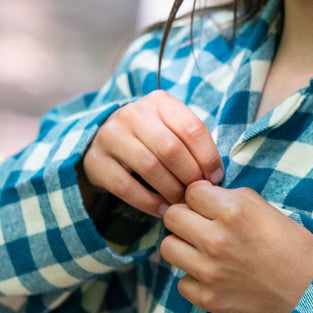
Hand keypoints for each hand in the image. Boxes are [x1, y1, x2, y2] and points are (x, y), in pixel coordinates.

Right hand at [81, 90, 223, 216]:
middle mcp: (133, 114)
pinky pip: (127, 187)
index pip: (192, 128)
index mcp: (159, 102)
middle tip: (198, 193)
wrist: (103, 137)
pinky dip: (148, 203)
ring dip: (171, 190)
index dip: (208, 156)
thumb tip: (215, 174)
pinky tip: (162, 210)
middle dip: (190, 176)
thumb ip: (191, 142)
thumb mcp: (170, 126)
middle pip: (171, 149)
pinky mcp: (96, 161)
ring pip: (150, 167)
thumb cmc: (150, 135)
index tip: (216, 176)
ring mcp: (111, 136)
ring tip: (182, 203)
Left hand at [161, 182, 312, 312]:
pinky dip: (193, 276)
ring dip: (183, 244)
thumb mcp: (268, 209)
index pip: (191, 191)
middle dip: (185, 215)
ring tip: (201, 248)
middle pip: (172, 216)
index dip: (200, 195)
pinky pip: (181, 281)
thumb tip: (211, 195)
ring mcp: (209, 271)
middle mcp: (215, 239)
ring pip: (168, 247)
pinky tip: (211, 273)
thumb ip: (235, 198)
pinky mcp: (207, 298)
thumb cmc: (294, 247)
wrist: (310, 292)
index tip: (208, 203)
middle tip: (200, 223)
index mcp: (233, 211)